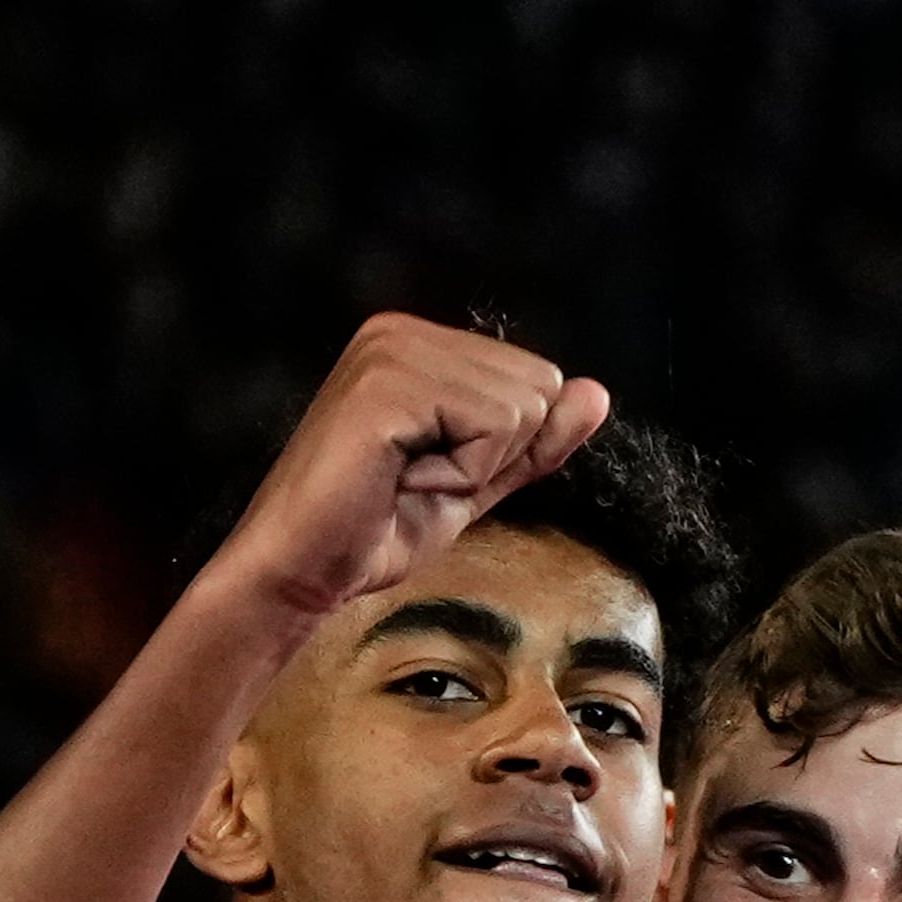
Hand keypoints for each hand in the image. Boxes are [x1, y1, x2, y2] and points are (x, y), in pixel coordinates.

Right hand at [206, 316, 609, 642]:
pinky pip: (490, 427)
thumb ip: (534, 439)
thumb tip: (597, 394)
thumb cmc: (376, 530)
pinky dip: (460, 474)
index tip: (433, 472)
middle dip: (495, 456)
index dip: (503, 450)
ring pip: (521, 407)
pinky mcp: (388, 384)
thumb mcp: (476, 482)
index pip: (538, 380)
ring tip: (407, 479)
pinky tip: (402, 480)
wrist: (304, 570)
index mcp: (420, 342)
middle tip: (419, 479)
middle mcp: (403, 330)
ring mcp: (393, 350)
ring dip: (475, 468)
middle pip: (539, 387)